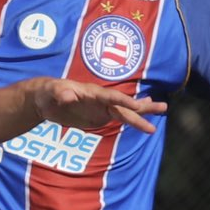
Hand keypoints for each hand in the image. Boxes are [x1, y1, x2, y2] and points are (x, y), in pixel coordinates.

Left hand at [32, 79, 166, 133]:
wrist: (45, 98)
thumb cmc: (47, 93)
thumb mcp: (51, 92)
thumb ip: (60, 93)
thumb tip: (68, 95)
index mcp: (92, 92)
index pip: (111, 97)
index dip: (125, 101)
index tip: (139, 106)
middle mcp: (100, 100)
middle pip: (125, 105)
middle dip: (143, 108)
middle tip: (164, 107)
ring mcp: (101, 108)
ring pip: (125, 110)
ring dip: (143, 112)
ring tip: (163, 109)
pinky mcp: (98, 116)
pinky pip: (118, 116)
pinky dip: (132, 116)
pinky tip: (143, 115)